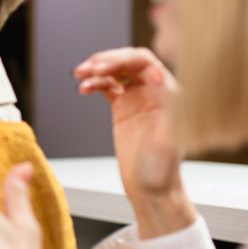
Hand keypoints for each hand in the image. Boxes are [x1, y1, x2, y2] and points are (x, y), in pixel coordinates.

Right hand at [74, 47, 195, 237]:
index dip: (124, 59)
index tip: (104, 69)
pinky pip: (107, 86)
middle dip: (107, 60)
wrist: (150, 189)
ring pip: (116, 71)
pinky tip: (83, 88)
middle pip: (129, 61)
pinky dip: (94, 83)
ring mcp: (137, 98)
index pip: (145, 62)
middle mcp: (154, 91)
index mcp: (168, 93)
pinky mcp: (123, 108)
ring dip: (97, 69)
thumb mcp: (166, 141)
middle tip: (88, 68)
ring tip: (79, 74)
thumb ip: (166, 111)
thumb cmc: (161, 170)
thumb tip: (160, 81)